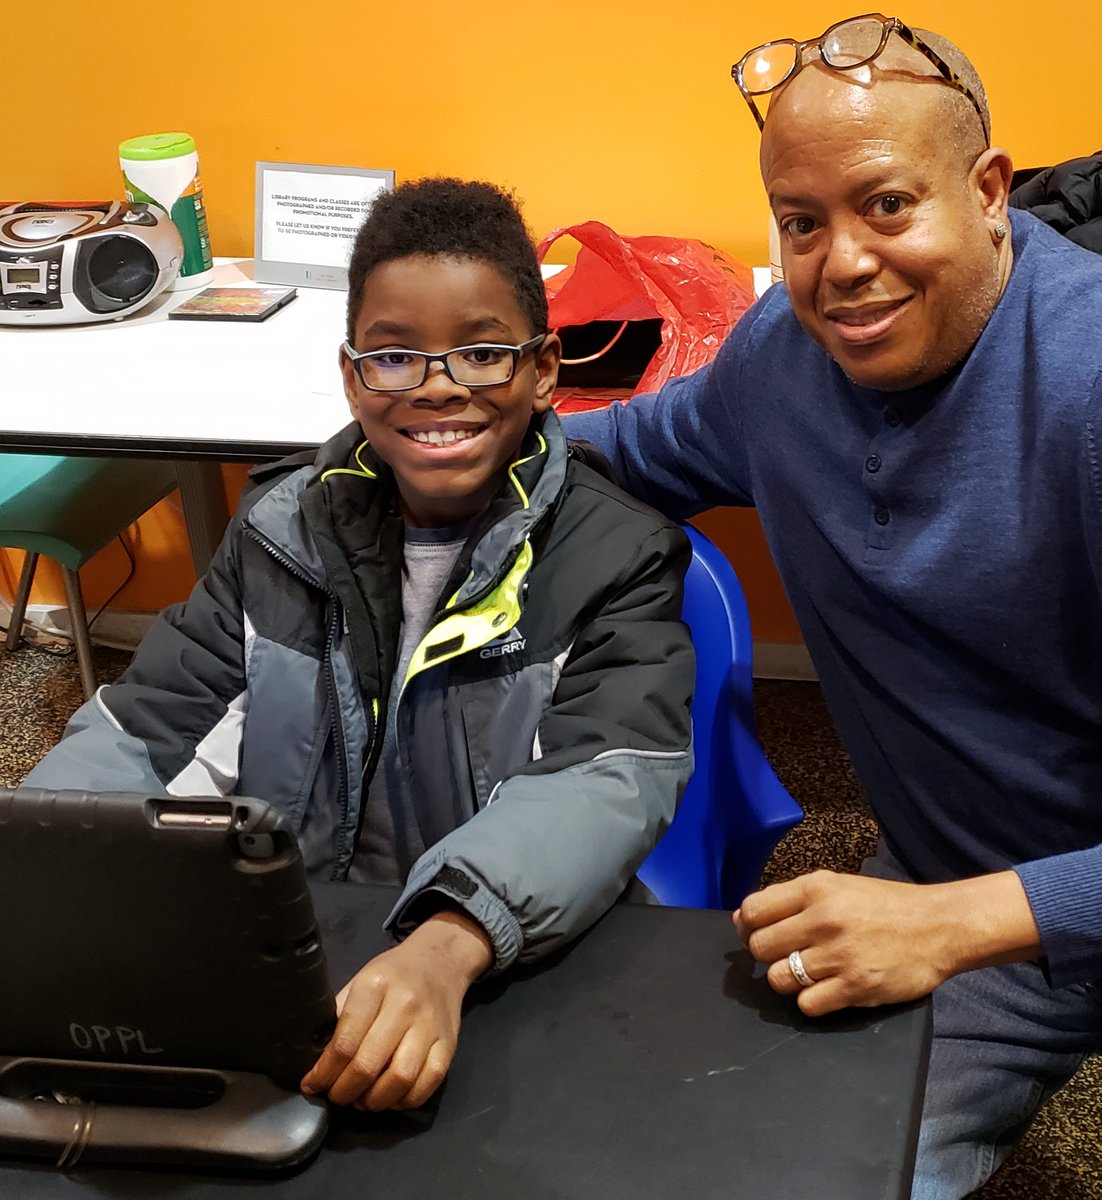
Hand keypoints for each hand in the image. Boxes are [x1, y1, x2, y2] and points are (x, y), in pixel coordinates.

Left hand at [301, 909, 492, 1109]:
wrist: (440, 960)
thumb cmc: (393, 974)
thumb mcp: (359, 982)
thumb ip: (340, 1017)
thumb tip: (316, 1060)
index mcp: (375, 986)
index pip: (344, 1042)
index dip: (324, 1072)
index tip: (312, 1085)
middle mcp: (404, 1005)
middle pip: (368, 1065)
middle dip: (345, 1091)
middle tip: (336, 1096)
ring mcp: (429, 1025)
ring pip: (400, 1079)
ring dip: (374, 1101)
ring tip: (362, 1101)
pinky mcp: (449, 1043)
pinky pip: (428, 1083)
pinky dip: (406, 1100)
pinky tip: (391, 1097)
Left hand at [733, 869, 1041, 1016]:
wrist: (939, 926)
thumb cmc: (884, 906)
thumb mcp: (836, 886)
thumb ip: (789, 900)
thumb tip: (740, 919)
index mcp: (815, 888)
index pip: (753, 910)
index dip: (749, 926)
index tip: (759, 934)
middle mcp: (822, 919)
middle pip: (760, 947)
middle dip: (767, 955)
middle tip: (788, 956)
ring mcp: (839, 955)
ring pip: (778, 979)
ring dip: (788, 981)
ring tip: (810, 974)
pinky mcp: (855, 986)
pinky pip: (807, 1004)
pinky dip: (812, 1001)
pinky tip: (828, 989)